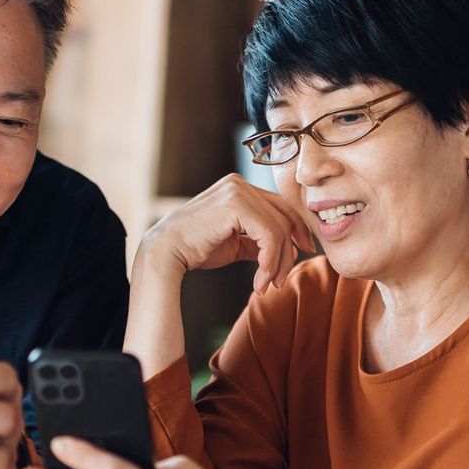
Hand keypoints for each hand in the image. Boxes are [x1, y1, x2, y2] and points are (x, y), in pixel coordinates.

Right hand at [136, 174, 313, 293]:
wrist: (166, 253)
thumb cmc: (195, 249)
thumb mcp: (234, 243)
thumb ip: (257, 242)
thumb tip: (287, 250)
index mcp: (239, 188)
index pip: (279, 207)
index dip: (296, 230)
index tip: (302, 253)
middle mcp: (239, 184)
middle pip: (283, 216)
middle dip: (289, 251)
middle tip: (281, 280)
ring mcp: (238, 191)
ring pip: (278, 228)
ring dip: (278, 263)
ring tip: (267, 284)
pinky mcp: (236, 205)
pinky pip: (269, 235)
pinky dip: (270, 261)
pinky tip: (260, 279)